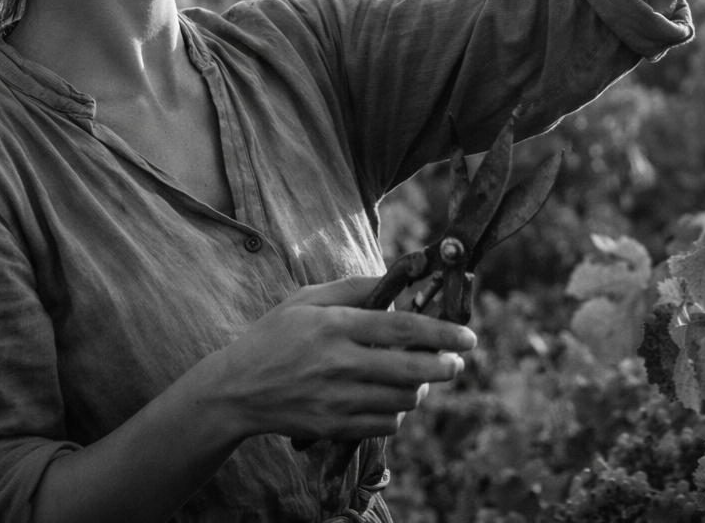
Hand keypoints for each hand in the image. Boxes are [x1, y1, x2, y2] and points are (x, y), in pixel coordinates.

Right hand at [208, 275, 475, 441]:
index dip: (442, 333)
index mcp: (335, 326)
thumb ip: (354, 287)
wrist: (236, 390)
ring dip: (421, 388)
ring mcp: (336, 399)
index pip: (402, 329)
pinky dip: (397, 412)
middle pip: (411, 369)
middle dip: (445, 366)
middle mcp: (339, 364)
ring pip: (403, 400)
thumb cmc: (275, 335)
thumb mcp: (307, 299)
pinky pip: (385, 425)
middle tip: (456, 362)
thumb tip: (396, 277)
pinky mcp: (333, 427)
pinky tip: (392, 399)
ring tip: (419, 377)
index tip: (468, 337)